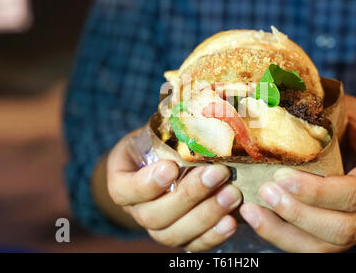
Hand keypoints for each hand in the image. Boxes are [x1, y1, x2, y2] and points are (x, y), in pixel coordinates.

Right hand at [106, 133, 241, 251]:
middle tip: (217, 173)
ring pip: (175, 234)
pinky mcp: (182, 237)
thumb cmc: (158, 146)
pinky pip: (193, 245)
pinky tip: (232, 221)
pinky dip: (213, 236)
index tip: (170, 166)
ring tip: (232, 195)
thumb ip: (165, 130)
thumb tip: (197, 110)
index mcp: (123, 183)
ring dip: (206, 215)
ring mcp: (160, 228)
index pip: (126, 190)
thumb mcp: (153, 133)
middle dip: (189, 195)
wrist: (161, 168)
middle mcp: (138, 210)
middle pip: (155, 215)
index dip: (147, 183)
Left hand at [239, 95, 355, 251]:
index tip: (281, 177)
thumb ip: (329, 112)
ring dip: (285, 233)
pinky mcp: (352, 234)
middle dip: (297, 213)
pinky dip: (287, 239)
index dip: (316, 191)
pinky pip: (319, 248)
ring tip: (251, 212)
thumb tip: (280, 98)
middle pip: (341, 228)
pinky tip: (261, 222)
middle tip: (263, 191)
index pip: (355, 192)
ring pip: (328, 246)